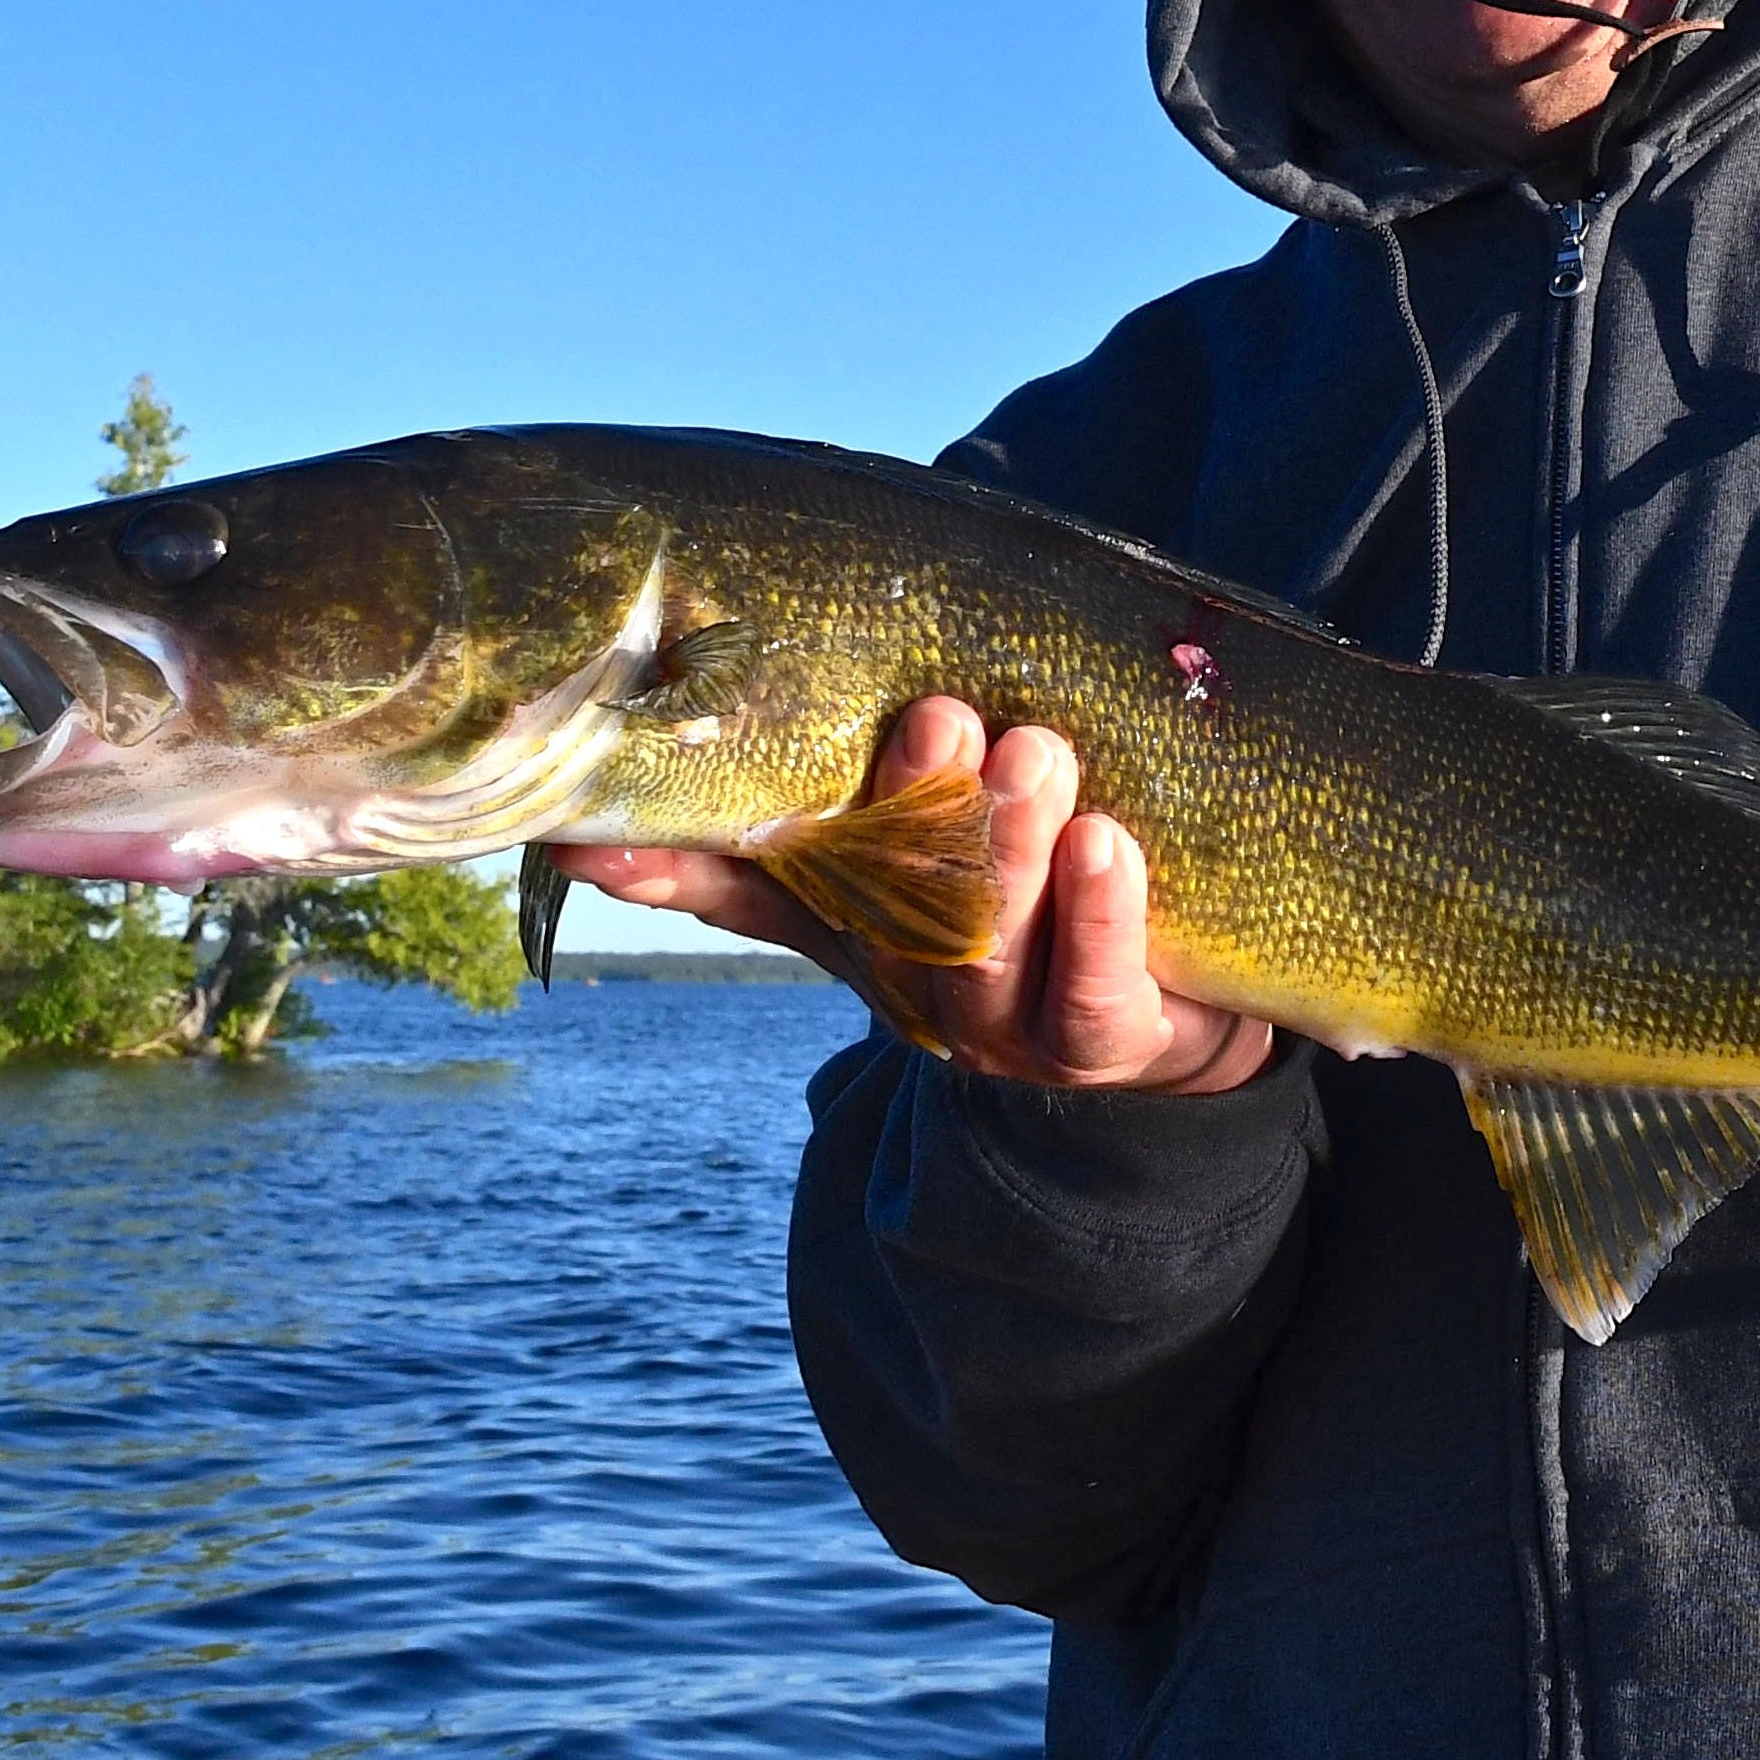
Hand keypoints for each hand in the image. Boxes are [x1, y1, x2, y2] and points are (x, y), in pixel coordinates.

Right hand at [547, 698, 1272, 1095]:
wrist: (1171, 1012)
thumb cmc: (1020, 904)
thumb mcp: (897, 869)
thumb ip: (785, 839)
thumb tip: (588, 828)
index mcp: (857, 928)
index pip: (754, 890)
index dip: (678, 863)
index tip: (600, 831)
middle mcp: (917, 986)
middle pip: (891, 904)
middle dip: (913, 810)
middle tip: (940, 714)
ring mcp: (1006, 1027)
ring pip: (990, 940)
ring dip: (1007, 843)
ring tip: (1034, 751)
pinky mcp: (1104, 1045)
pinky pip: (1092, 989)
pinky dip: (1098, 913)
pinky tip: (1106, 843)